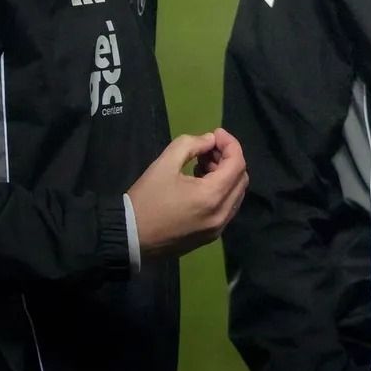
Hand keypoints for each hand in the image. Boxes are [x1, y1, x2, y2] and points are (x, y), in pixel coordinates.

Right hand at [127, 128, 248, 260]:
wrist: (128, 237)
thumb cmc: (146, 199)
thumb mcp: (164, 164)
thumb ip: (190, 145)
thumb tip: (210, 140)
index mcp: (213, 196)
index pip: (237, 164)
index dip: (230, 144)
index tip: (216, 133)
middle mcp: (222, 214)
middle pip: (241, 178)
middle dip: (228, 158)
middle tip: (208, 149)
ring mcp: (218, 228)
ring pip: (236, 194)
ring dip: (226, 175)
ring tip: (203, 164)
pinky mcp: (211, 236)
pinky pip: (227, 208)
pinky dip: (221, 191)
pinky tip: (201, 183)